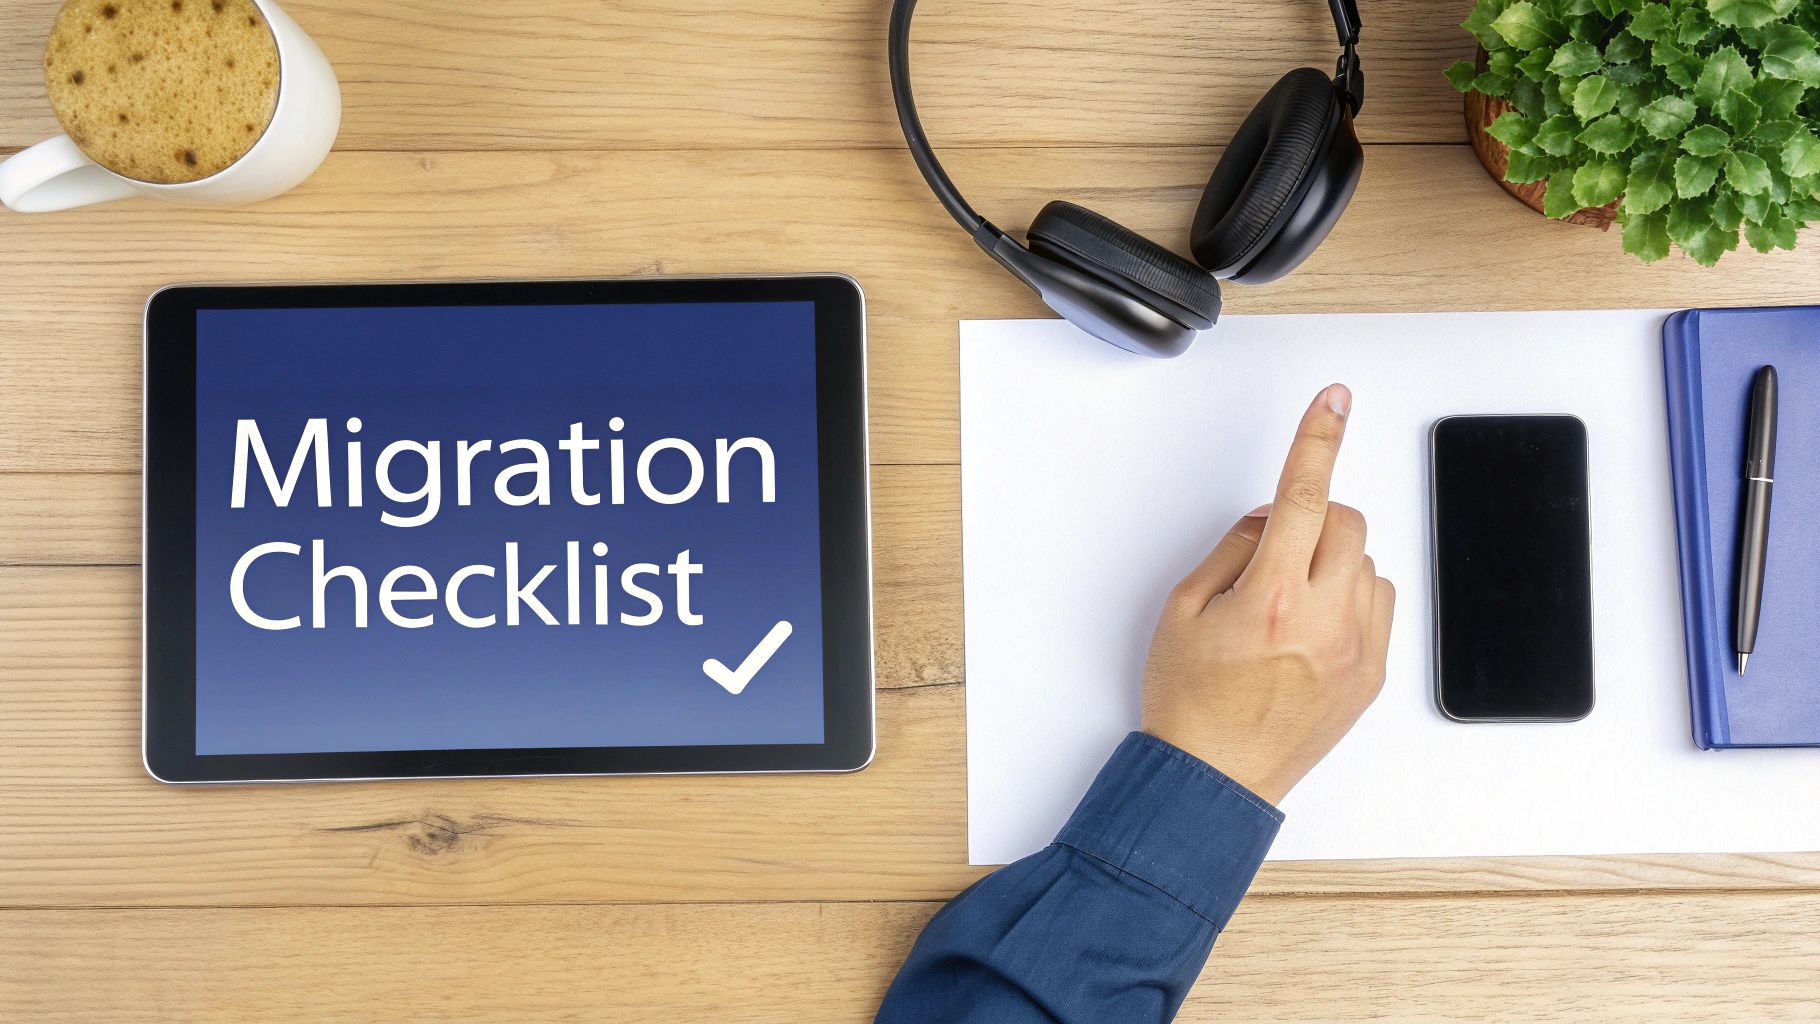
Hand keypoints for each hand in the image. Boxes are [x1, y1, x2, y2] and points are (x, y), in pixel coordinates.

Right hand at [1140, 384, 1394, 805]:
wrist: (1215, 780)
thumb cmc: (1190, 702)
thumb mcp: (1183, 609)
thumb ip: (1233, 549)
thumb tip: (1272, 516)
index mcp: (1272, 599)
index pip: (1304, 496)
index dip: (1318, 439)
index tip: (1333, 401)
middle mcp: (1324, 621)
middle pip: (1346, 522)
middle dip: (1313, 516)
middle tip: (1274, 546)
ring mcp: (1357, 650)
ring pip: (1367, 563)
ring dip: (1331, 560)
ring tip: (1287, 601)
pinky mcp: (1372, 675)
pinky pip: (1378, 604)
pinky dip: (1350, 597)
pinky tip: (1311, 626)